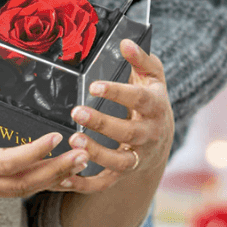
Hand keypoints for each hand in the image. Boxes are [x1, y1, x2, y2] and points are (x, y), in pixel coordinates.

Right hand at [0, 81, 90, 198]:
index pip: (5, 162)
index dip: (34, 152)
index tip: (56, 137)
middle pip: (20, 184)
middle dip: (55, 172)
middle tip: (83, 155)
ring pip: (19, 191)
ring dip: (51, 180)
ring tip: (79, 163)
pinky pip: (11, 190)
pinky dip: (37, 183)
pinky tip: (57, 175)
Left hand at [57, 39, 173, 193]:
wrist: (163, 135)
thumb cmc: (151, 99)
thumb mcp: (152, 76)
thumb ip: (140, 58)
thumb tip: (126, 42)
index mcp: (155, 107)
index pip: (139, 100)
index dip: (118, 93)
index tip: (95, 86)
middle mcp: (149, 135)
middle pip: (127, 133)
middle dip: (102, 124)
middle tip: (77, 112)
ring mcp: (137, 157)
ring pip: (118, 162)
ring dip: (95, 153)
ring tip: (73, 141)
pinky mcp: (123, 173)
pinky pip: (104, 183)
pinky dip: (84, 184)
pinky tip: (63, 178)